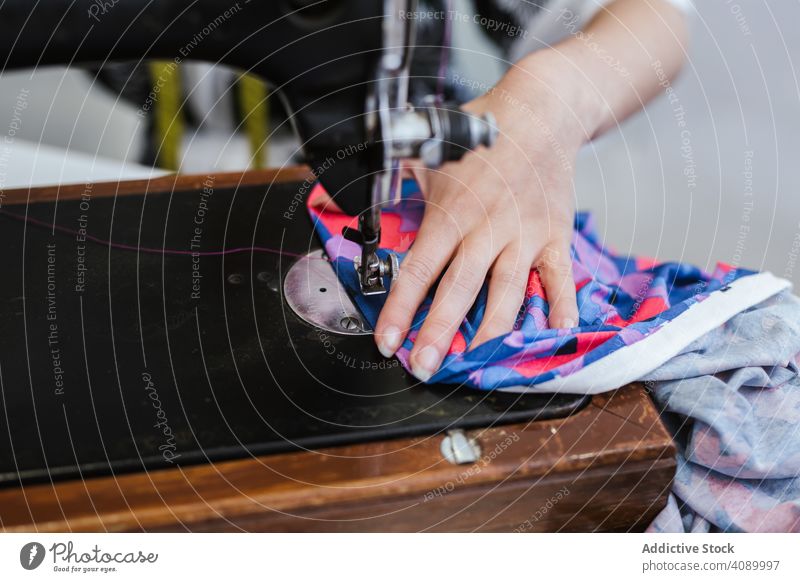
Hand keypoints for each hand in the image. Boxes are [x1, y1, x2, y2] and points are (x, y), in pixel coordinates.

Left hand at [375, 50, 598, 380]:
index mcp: (452, 213)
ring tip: (477, 364)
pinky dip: (561, 307)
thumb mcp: (430, 158)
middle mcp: (487, 228)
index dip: (401, 308)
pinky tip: (557, 335)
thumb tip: (369, 211)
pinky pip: (560, 278)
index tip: (388, 341)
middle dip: (440, 332)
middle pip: (460, 289)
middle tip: (425, 366)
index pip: (419, 269)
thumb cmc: (479, 138)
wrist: (539, 112)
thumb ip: (401, 188)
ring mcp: (524, 235)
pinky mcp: (555, 236)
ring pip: (508, 292)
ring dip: (491, 333)